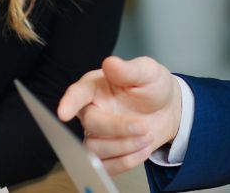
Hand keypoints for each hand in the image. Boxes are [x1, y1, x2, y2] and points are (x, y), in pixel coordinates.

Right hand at [57, 55, 183, 174]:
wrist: (166, 109)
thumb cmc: (152, 86)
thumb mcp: (148, 72)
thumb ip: (129, 69)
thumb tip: (110, 62)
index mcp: (95, 87)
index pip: (77, 94)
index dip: (69, 103)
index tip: (64, 112)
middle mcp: (91, 110)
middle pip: (90, 124)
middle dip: (117, 129)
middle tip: (143, 127)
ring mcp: (96, 133)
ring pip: (94, 149)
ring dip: (124, 147)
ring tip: (147, 136)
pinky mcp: (105, 153)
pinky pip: (104, 166)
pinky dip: (125, 162)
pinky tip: (142, 150)